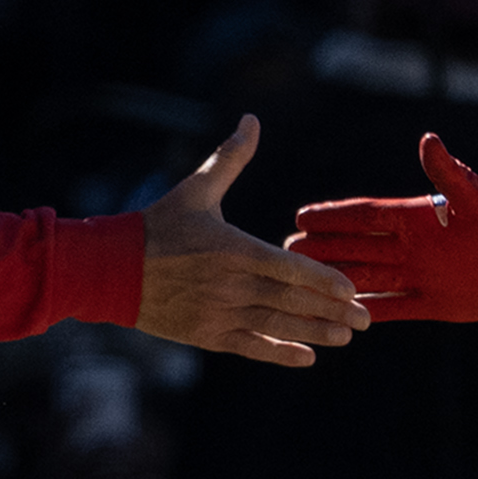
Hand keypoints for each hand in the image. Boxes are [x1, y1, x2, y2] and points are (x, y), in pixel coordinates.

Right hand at [134, 115, 369, 366]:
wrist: (110, 269)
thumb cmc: (157, 226)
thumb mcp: (196, 189)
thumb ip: (230, 158)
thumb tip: (252, 119)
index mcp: (234, 249)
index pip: (291, 268)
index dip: (325, 280)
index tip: (353, 289)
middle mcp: (232, 284)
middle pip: (293, 302)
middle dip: (334, 312)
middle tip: (367, 320)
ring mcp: (220, 312)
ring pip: (278, 326)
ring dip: (316, 333)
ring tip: (346, 338)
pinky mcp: (207, 334)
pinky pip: (252, 346)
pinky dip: (280, 353)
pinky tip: (307, 358)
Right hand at [288, 131, 477, 322]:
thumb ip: (451, 175)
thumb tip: (429, 140)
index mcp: (420, 216)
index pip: (367, 215)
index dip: (335, 216)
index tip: (301, 215)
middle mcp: (414, 245)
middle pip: (358, 246)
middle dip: (322, 248)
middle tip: (285, 249)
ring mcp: (422, 273)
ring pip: (368, 276)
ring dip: (336, 278)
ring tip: (301, 280)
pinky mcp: (435, 302)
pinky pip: (395, 306)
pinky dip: (370, 310)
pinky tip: (343, 315)